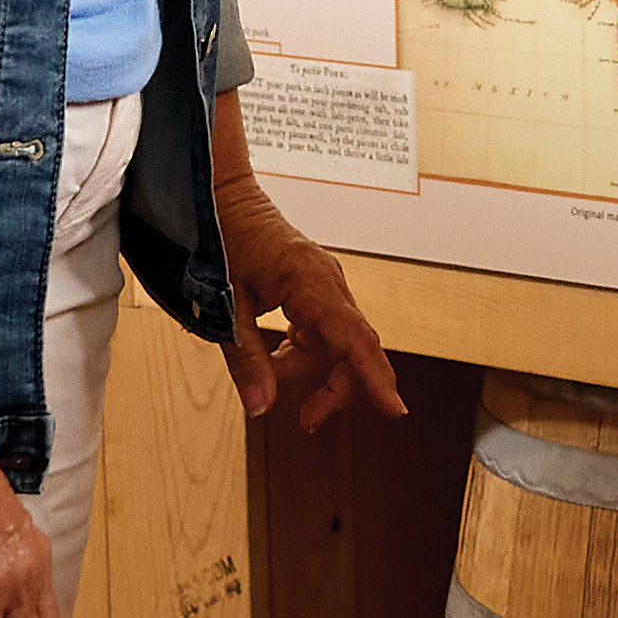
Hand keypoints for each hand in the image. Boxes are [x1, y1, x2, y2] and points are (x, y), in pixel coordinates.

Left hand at [210, 173, 408, 433]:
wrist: (222, 198)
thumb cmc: (222, 239)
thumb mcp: (225, 306)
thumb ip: (246, 359)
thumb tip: (261, 408)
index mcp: (310, 282)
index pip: (354, 338)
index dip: (375, 377)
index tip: (396, 410)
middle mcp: (328, 283)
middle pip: (351, 349)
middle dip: (333, 388)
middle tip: (306, 420)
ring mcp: (325, 285)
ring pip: (334, 344)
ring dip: (305, 368)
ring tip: (266, 368)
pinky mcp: (316, 290)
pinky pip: (321, 331)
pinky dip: (300, 350)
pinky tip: (273, 351)